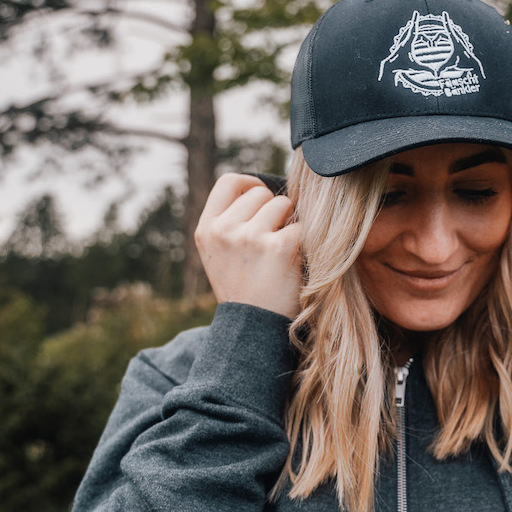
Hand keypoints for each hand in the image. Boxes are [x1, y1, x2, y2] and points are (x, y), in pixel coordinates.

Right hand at [194, 174, 301, 316]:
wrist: (255, 330)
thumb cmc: (245, 290)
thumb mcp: (220, 254)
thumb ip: (231, 222)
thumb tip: (261, 188)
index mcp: (206, 229)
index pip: (229, 182)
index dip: (250, 184)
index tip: (262, 197)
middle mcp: (223, 230)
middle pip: (260, 192)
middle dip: (274, 209)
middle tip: (275, 238)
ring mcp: (249, 237)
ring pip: (283, 204)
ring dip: (290, 223)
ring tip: (283, 251)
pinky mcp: (278, 247)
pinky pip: (302, 226)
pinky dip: (305, 240)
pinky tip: (295, 260)